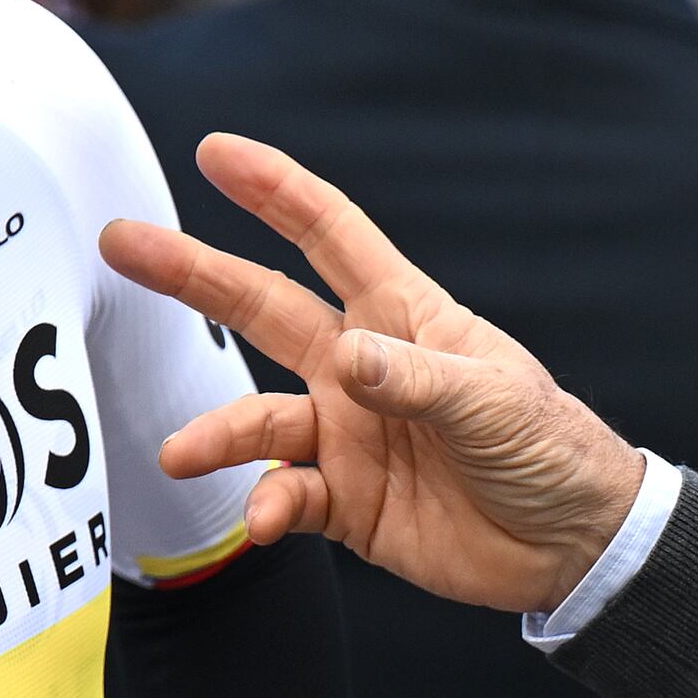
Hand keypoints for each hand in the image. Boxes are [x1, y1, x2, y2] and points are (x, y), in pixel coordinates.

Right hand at [106, 133, 651, 617]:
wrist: (571, 544)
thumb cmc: (550, 447)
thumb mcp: (492, 401)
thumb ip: (413, 379)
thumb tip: (347, 358)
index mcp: (403, 317)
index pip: (329, 236)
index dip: (274, 190)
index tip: (216, 153)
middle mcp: (360, 367)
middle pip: (262, 306)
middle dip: (193, 275)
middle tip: (125, 243)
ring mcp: (347, 433)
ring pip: (258, 418)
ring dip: (219, 434)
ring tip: (182, 452)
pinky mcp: (344, 501)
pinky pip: (284, 496)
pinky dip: (266, 508)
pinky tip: (266, 520)